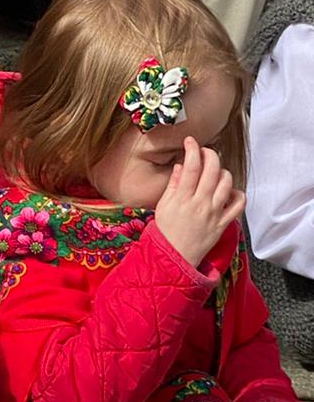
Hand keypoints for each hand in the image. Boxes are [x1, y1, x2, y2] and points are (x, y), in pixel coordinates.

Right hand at [153, 137, 244, 267]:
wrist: (174, 259)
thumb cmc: (166, 233)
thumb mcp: (163, 206)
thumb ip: (173, 185)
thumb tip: (181, 166)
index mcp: (182, 199)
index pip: (192, 166)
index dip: (193, 149)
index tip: (191, 142)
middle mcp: (200, 204)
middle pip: (212, 169)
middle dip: (210, 154)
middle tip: (204, 153)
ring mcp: (214, 213)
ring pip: (227, 182)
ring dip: (222, 171)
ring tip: (214, 173)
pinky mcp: (223, 223)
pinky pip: (238, 203)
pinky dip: (237, 193)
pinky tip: (228, 191)